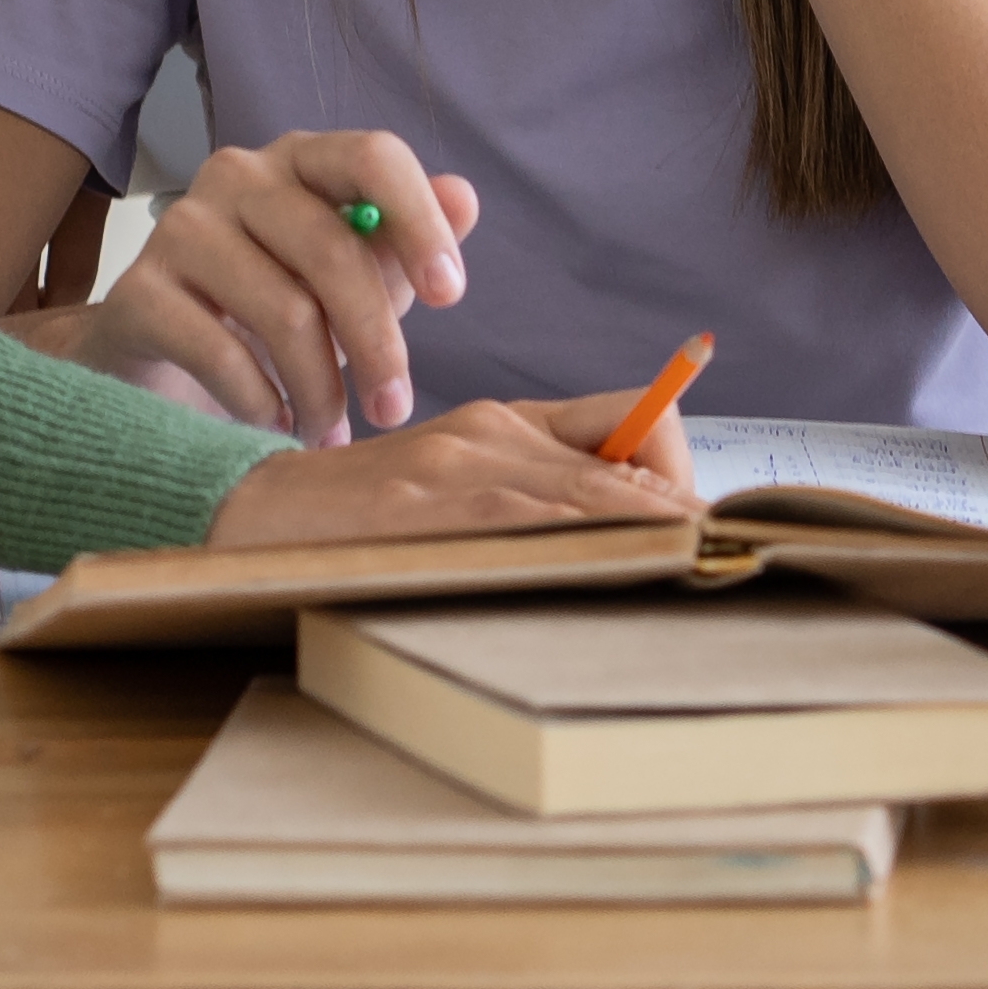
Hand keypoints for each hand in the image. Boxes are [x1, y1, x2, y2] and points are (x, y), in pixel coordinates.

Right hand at [90, 136, 485, 444]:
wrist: (161, 358)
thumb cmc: (274, 309)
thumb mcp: (353, 280)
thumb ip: (402, 243)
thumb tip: (464, 197)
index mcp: (301, 159)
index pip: (371, 156)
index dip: (418, 222)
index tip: (451, 297)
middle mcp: (236, 175)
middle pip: (331, 248)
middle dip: (377, 342)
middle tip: (393, 410)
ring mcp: (180, 227)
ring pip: (283, 310)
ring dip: (320, 390)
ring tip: (329, 431)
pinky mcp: (138, 290)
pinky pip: (221, 354)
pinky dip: (262, 404)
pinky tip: (275, 424)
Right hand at [203, 393, 696, 548]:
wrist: (256, 512)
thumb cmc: (360, 513)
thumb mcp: (452, 482)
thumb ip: (530, 489)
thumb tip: (628, 524)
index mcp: (506, 420)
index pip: (632, 420)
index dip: (681, 470)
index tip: (705, 520)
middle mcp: (495, 429)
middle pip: (630, 461)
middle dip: (689, 515)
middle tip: (730, 558)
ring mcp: (467, 462)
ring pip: (596, 491)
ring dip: (656, 532)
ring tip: (697, 568)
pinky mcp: (438, 501)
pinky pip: (540, 521)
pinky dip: (595, 541)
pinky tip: (626, 566)